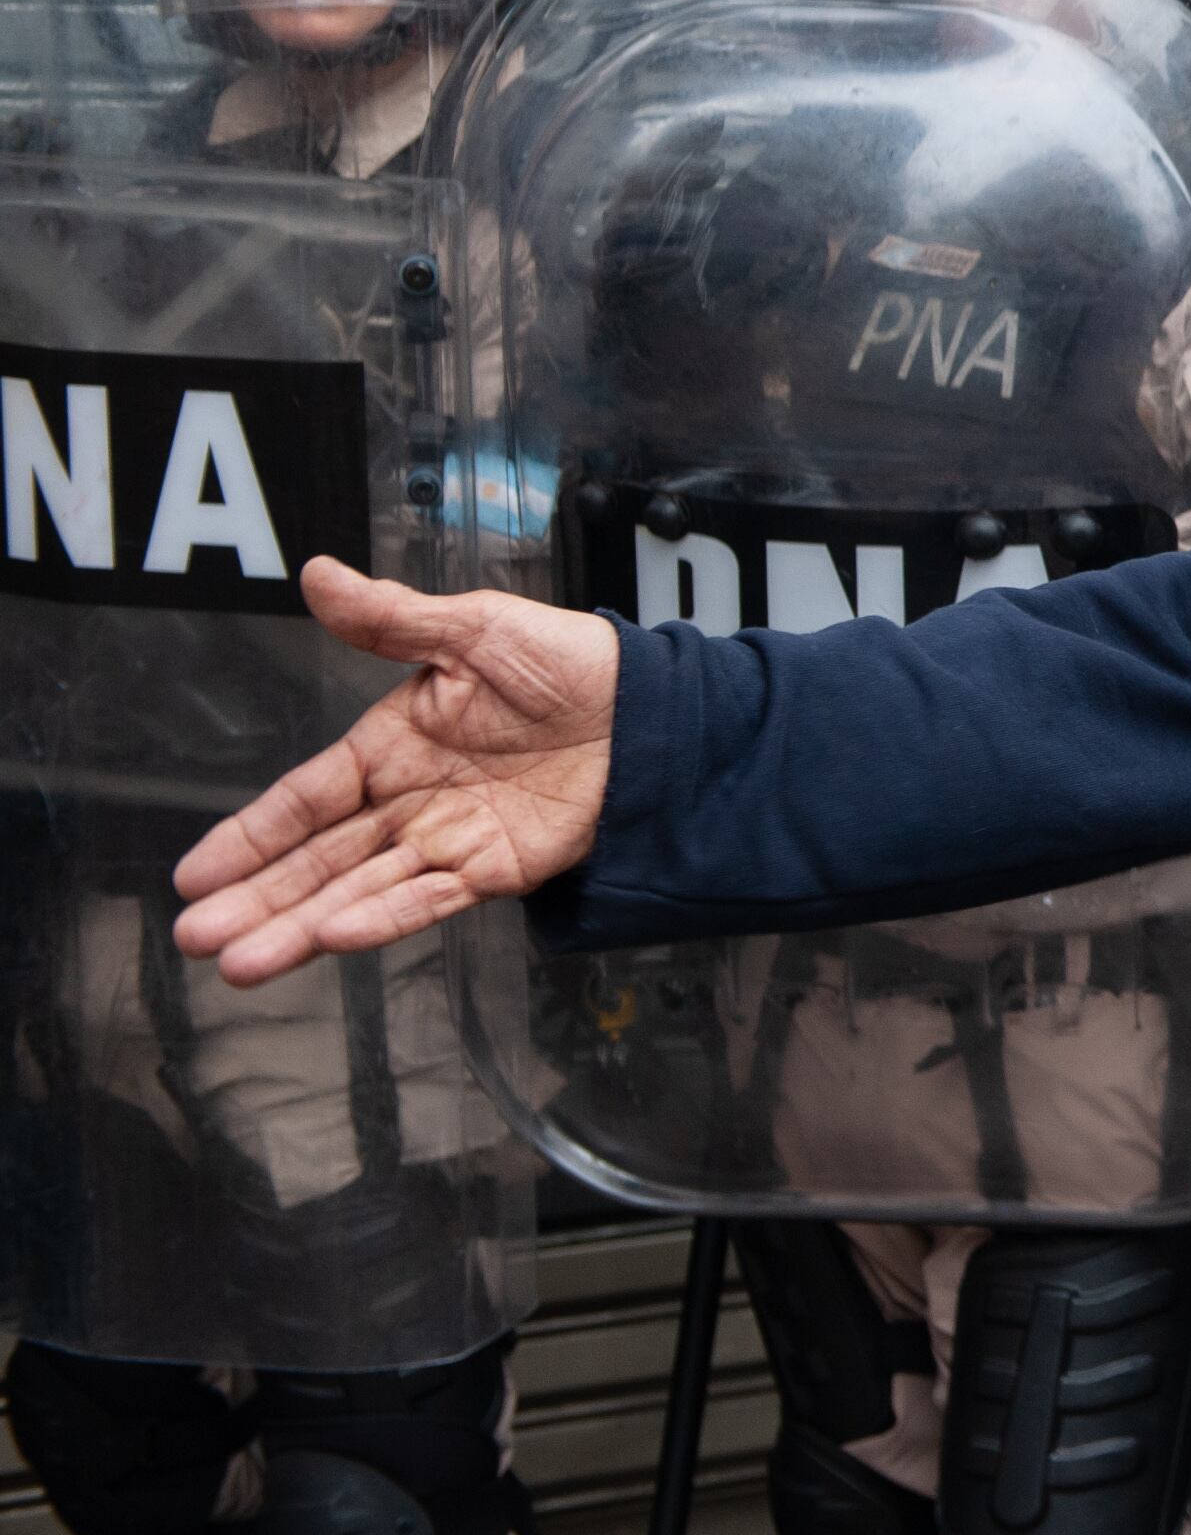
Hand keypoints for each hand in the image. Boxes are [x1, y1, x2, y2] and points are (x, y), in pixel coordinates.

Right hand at [173, 559, 620, 984]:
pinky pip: (432, 897)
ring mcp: (452, 840)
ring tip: (241, 961)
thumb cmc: (564, 661)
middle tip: (195, 938)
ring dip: (302, 925)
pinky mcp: (500, 868)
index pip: (305, 799)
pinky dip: (384, 917)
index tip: (195, 875)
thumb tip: (317, 573)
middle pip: (319, 860)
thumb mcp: (473, 628)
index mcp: (391, 746)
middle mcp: (410, 802)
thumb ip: (391, 616)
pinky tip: (334, 936)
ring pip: (361, 890)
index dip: (250, 836)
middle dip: (257, 899)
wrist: (651, 706)